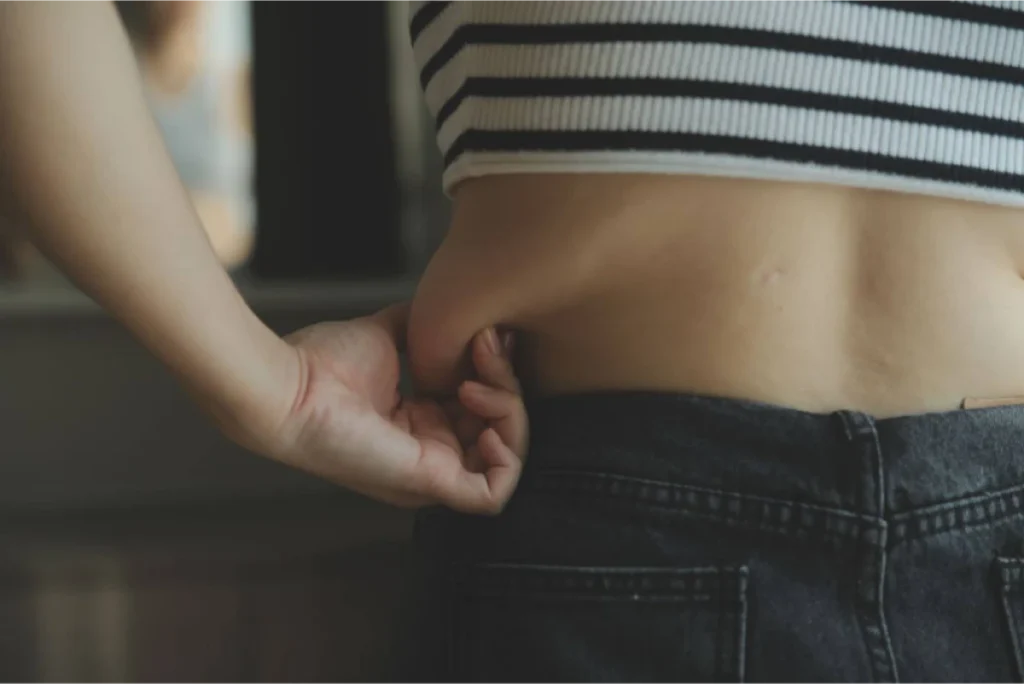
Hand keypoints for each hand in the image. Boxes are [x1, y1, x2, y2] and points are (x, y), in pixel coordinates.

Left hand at [236, 304, 527, 514]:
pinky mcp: (430, 483)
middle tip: (485, 346)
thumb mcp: (388, 337)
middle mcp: (431, 453)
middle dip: (506, 384)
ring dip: (508, 410)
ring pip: (505, 455)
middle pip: (501, 429)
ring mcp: (432, 473)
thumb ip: (424, 329)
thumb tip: (451, 306)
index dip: (497, 374)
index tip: (488, 336)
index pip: (484, 407)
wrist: (288, 385)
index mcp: (420, 426)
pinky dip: (507, 456)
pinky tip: (488, 420)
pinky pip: (493, 494)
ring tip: (477, 380)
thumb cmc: (319, 366)